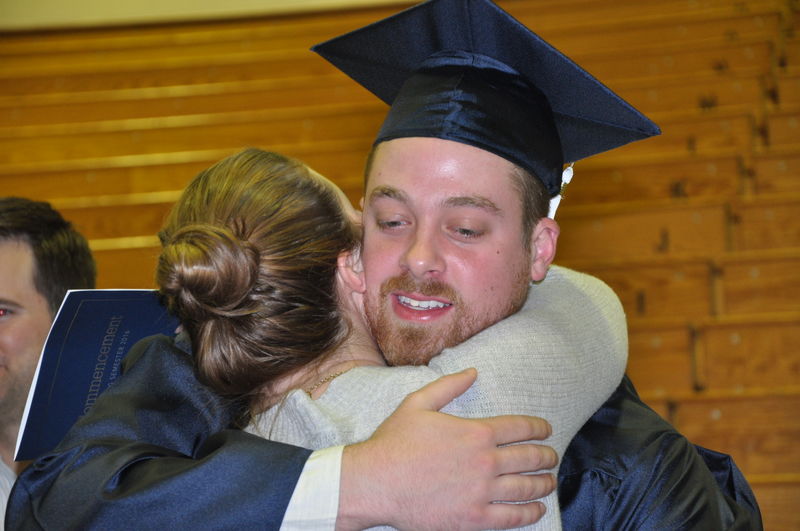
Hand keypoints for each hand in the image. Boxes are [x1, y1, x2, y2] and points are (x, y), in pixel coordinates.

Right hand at [337, 368, 557, 529]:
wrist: (375, 482)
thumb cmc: (394, 442)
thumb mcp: (418, 403)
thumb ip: (449, 385)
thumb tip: (473, 371)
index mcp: (476, 432)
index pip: (521, 428)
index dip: (538, 428)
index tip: (545, 430)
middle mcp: (486, 461)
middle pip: (530, 457)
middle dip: (546, 456)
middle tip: (552, 456)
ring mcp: (482, 492)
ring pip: (527, 487)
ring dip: (544, 484)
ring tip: (549, 482)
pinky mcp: (474, 518)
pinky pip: (512, 517)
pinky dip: (530, 512)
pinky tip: (536, 509)